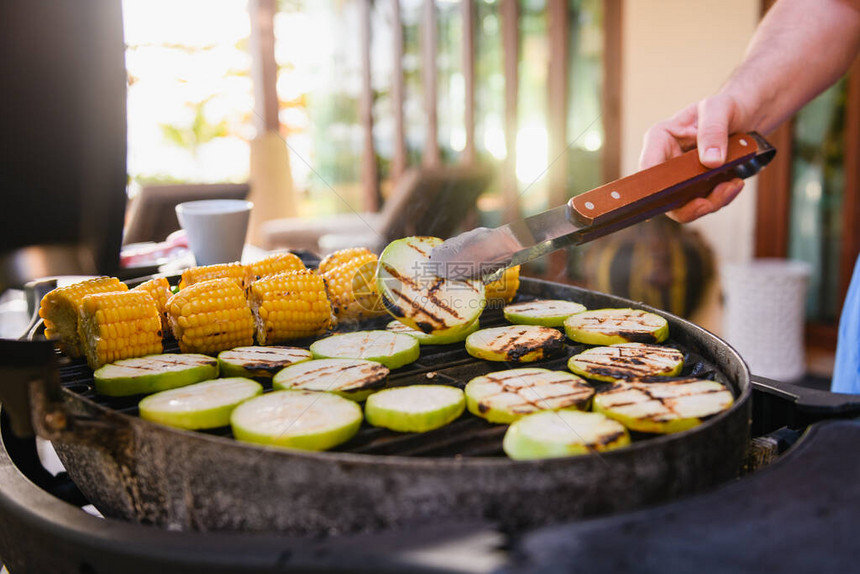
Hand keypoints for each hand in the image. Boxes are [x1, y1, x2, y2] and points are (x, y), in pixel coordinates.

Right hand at [639, 93, 749, 222]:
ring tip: (732, 186)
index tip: (675, 193)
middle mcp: (665, 161)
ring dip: (710, 203)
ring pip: (684, 206)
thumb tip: (711, 162)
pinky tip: (734, 184)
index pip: (648, 167)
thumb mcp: (721, 108)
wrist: (746, 117)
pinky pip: (703, 204)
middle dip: (687, 205)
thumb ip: (713, 130)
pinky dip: (720, 199)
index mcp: (660, 139)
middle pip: (662, 195)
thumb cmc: (727, 107)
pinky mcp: (697, 187)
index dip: (655, 185)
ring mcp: (680, 177)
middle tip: (708, 203)